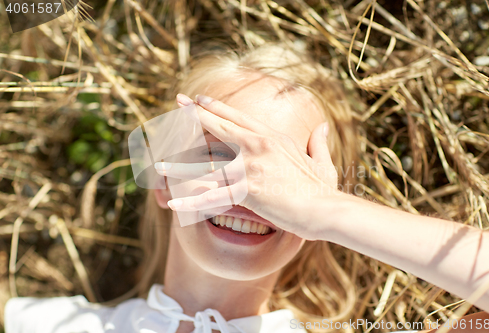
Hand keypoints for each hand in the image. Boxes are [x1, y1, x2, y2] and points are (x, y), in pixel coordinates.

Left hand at [155, 94, 339, 238]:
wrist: (326, 209)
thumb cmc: (323, 189)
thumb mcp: (322, 161)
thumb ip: (318, 142)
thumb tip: (323, 126)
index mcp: (272, 138)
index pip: (239, 117)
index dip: (217, 107)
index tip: (200, 99)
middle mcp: (258, 146)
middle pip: (220, 125)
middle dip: (195, 113)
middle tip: (177, 102)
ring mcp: (250, 167)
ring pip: (207, 163)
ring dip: (181, 163)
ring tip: (159, 162)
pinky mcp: (246, 190)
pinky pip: (211, 197)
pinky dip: (190, 201)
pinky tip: (172, 203)